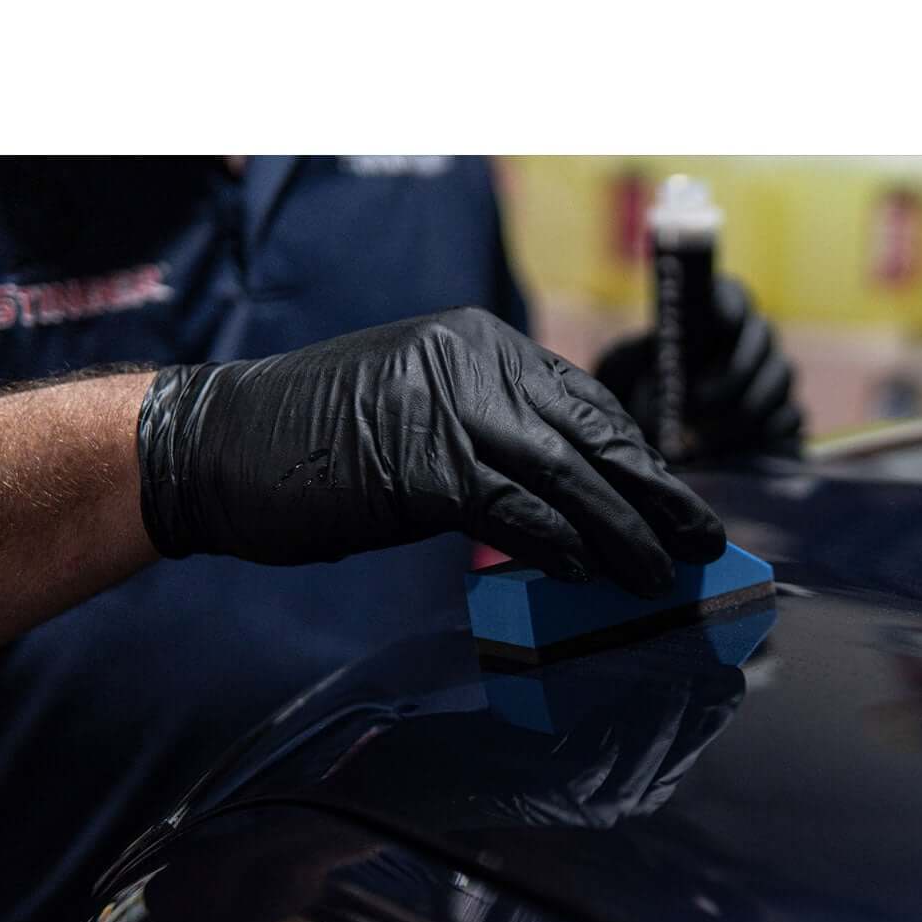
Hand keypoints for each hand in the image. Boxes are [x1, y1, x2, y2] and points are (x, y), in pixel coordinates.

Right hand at [137, 308, 725, 597]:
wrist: (215, 445)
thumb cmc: (318, 444)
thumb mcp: (421, 419)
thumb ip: (496, 444)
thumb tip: (569, 503)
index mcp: (482, 346)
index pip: (591, 404)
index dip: (643, 460)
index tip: (677, 503)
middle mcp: (475, 364)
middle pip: (596, 437)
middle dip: (659, 494)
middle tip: (706, 540)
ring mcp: (449, 409)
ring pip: (568, 476)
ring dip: (625, 531)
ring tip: (663, 575)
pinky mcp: (422, 465)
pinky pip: (515, 510)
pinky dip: (558, 545)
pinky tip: (589, 575)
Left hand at [594, 277, 803, 462]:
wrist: (648, 441)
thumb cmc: (631, 395)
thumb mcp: (621, 369)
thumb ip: (638, 352)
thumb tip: (661, 341)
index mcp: (712, 313)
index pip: (735, 295)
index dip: (731, 307)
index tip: (718, 324)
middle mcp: (750, 339)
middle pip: (764, 337)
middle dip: (732, 372)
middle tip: (696, 402)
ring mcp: (772, 377)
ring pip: (780, 379)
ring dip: (744, 409)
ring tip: (704, 438)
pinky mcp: (784, 415)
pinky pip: (791, 416)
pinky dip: (765, 433)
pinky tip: (732, 452)